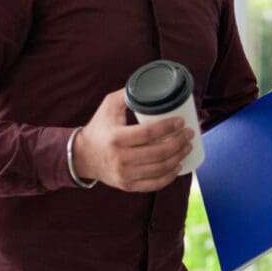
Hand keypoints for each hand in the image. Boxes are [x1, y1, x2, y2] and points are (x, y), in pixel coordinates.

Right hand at [71, 91, 195, 192]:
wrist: (82, 156)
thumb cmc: (99, 128)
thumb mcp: (108, 107)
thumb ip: (127, 94)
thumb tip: (149, 85)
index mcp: (116, 138)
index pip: (149, 133)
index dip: (168, 127)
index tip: (181, 121)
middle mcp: (121, 158)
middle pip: (158, 152)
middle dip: (179, 142)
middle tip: (189, 133)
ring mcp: (125, 174)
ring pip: (159, 169)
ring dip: (178, 157)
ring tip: (187, 147)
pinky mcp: (128, 186)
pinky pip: (154, 184)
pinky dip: (169, 176)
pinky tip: (178, 166)